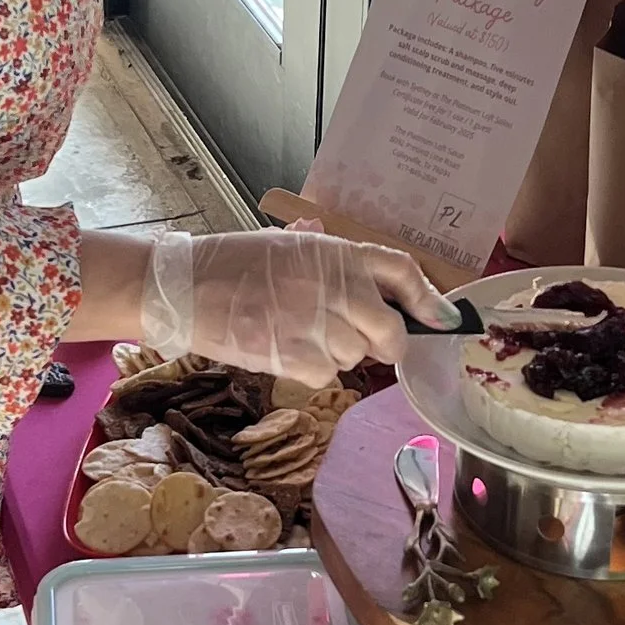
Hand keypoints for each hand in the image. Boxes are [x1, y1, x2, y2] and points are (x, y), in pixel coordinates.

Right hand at [139, 227, 457, 378]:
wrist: (182, 285)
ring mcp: (313, 320)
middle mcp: (332, 284)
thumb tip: (380, 300)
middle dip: (382, 345)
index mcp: (334, 252)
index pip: (400, 270)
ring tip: (295, 334)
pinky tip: (281, 350)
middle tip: (356, 341)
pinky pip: (325, 376)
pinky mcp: (292, 354)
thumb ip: (332, 268)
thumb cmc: (231, 265)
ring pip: (354, 358)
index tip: (441, 319)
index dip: (428, 299)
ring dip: (335, 355)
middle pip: (389, 331)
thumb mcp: (288, 248)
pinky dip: (309, 371)